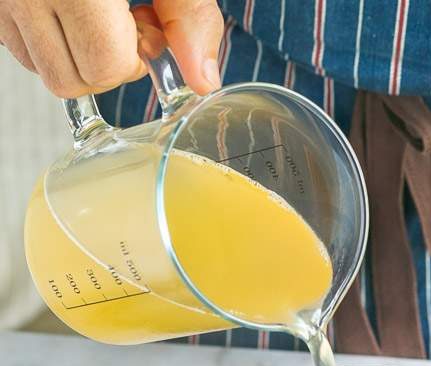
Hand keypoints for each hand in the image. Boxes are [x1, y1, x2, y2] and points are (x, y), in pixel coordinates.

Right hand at [0, 0, 221, 97]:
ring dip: (75, 55)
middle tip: (125, 24)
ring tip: (97, 13)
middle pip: (69, 81)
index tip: (146, 30)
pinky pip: (16, 42)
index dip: (134, 60)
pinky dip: (47, 38)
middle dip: (105, 65)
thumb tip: (203, 81)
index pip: (104, 66)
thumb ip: (188, 15)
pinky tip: (69, 8)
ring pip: (38, 68)